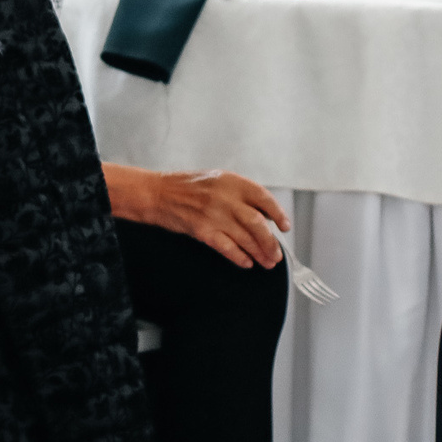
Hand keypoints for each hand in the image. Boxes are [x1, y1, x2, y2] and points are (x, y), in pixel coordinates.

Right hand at [132, 168, 289, 269]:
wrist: (156, 193)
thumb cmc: (184, 187)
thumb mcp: (215, 179)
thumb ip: (237, 194)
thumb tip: (262, 215)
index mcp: (230, 181)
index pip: (263, 198)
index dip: (278, 213)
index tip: (285, 226)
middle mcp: (224, 197)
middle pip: (257, 223)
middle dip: (270, 242)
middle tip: (276, 254)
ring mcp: (213, 214)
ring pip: (245, 238)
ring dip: (259, 253)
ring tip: (267, 262)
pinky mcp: (202, 230)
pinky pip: (227, 247)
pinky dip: (239, 257)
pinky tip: (246, 262)